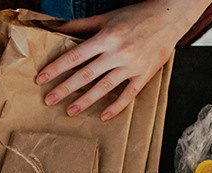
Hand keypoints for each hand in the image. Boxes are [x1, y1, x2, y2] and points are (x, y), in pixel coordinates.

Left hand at [35, 0, 211, 119]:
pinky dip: (116, 106)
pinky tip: (104, 116)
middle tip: (49, 100)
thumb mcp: (106, 17)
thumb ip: (80, 26)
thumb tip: (54, 28)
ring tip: (70, 111)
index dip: (57, 68)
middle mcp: (118, 52)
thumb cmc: (135, 16)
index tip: (42, 79)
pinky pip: (129, 94)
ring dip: (86, 101)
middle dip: (65, 88)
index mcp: (106, 37)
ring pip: (105, 87)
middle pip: (86, 74)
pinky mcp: (144, 74)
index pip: (75, 56)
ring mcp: (132, 65)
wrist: (169, 16)